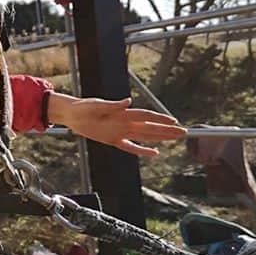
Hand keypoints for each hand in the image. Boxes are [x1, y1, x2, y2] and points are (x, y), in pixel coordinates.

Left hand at [48, 94, 185, 156]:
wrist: (71, 115)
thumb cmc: (83, 106)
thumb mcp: (97, 105)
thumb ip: (113, 105)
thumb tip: (128, 101)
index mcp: (122, 113)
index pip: (146, 116)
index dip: (160, 119)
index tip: (174, 121)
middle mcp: (124, 122)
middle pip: (150, 126)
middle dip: (167, 130)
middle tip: (183, 132)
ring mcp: (120, 132)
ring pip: (145, 136)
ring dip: (160, 137)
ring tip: (175, 138)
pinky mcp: (113, 140)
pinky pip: (130, 147)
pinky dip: (142, 151)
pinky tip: (155, 153)